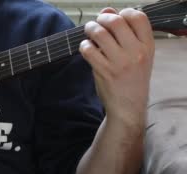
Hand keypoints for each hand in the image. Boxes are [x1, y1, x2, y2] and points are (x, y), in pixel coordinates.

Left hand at [80, 8, 154, 129]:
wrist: (128, 106)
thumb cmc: (132, 79)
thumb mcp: (137, 55)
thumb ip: (124, 32)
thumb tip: (107, 10)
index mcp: (147, 45)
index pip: (138, 17)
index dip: (123, 12)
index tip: (116, 17)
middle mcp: (135, 52)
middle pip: (116, 22)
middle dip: (102, 18)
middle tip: (97, 23)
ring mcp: (119, 61)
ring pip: (99, 33)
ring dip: (90, 29)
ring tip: (89, 32)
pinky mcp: (104, 70)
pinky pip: (88, 49)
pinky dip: (84, 45)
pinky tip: (87, 48)